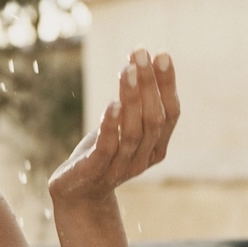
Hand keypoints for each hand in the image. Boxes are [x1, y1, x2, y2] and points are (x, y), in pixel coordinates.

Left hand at [48, 49, 178, 201]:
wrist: (77, 194)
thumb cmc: (102, 154)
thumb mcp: (121, 128)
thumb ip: (135, 106)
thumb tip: (143, 63)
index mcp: (156, 148)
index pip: (170, 114)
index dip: (167, 85)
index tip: (161, 54)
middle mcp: (143, 158)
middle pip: (153, 119)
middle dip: (149, 84)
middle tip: (141, 53)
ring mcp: (121, 167)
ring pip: (133, 131)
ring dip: (132, 98)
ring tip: (127, 69)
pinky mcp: (96, 171)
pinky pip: (108, 147)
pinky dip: (111, 125)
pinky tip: (112, 103)